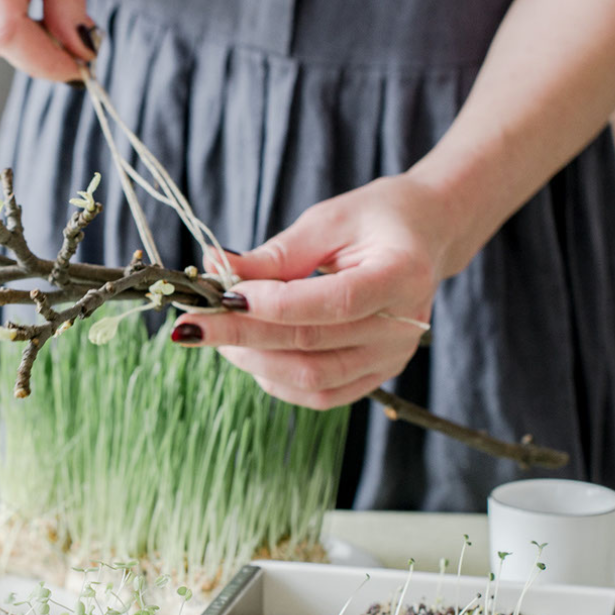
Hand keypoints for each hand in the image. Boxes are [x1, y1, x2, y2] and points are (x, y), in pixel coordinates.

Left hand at [173, 176, 453, 409]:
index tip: (222, 294)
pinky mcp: (375, 377)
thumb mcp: (328, 221)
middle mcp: (403, 327)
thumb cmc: (375, 220)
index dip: (273, 304)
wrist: (424, 237)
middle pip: (312, 345)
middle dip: (242, 335)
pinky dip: (274, 379)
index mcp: (402, 275)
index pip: (334, 303)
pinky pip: (319, 395)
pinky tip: (246, 353)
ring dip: (252, 361)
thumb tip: (215, 269)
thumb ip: (276, 254)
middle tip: (190, 326)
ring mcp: (391, 359)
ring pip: (311, 379)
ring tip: (214, 334)